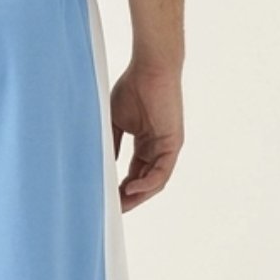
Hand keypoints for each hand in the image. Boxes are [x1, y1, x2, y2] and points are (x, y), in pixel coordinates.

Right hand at [109, 60, 182, 212]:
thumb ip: (112, 142)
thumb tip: (105, 164)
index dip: (121, 187)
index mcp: (146, 143)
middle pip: (145, 182)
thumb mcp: (115, 120)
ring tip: (120, 204)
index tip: (106, 199)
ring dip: (138, 195)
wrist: (150, 69)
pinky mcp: (174, 143)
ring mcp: (167, 147)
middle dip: (129, 198)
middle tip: (112, 210)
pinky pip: (162, 171)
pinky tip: (131, 188)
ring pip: (155, 181)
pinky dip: (147, 183)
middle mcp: (158, 148)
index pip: (135, 173)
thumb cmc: (133, 88)